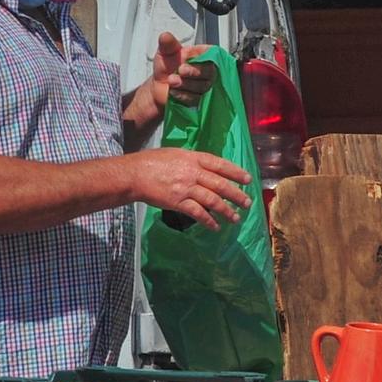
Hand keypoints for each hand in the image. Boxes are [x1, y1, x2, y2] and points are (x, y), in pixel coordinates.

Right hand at [125, 148, 252, 228]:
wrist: (133, 174)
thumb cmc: (151, 162)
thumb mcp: (175, 154)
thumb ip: (192, 161)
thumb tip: (208, 168)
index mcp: (192, 158)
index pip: (220, 164)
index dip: (236, 172)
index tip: (248, 179)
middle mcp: (192, 172)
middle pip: (220, 185)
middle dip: (237, 195)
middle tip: (248, 203)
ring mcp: (185, 188)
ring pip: (213, 201)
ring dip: (227, 211)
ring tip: (236, 218)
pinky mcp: (178, 202)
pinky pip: (198, 213)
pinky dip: (209, 221)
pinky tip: (216, 227)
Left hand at [150, 32, 214, 107]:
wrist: (158, 87)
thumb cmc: (166, 68)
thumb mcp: (165, 53)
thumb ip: (167, 44)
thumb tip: (165, 36)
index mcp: (200, 55)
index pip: (211, 53)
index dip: (202, 55)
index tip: (187, 56)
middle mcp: (205, 70)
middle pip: (210, 71)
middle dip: (193, 72)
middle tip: (180, 70)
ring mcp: (204, 85)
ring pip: (202, 86)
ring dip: (185, 84)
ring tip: (171, 80)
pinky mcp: (200, 99)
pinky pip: (195, 98)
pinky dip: (183, 95)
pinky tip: (174, 91)